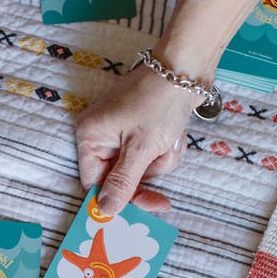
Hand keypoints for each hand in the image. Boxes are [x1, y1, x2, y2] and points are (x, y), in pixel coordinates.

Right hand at [74, 63, 199, 214]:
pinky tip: (174, 133)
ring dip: (162, 157)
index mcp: (90, 137)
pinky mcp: (138, 128)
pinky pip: (150, 154)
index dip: (122, 196)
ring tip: (172, 136)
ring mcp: (119, 131)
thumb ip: (122, 182)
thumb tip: (104, 210)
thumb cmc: (159, 102)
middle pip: (121, 176)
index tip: (153, 203)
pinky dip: (165, 149)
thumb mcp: (142, 148)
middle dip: (150, 168)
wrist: (186, 67)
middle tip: (167, 152)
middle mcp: (99, 135)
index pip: (96, 182)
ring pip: (140, 167)